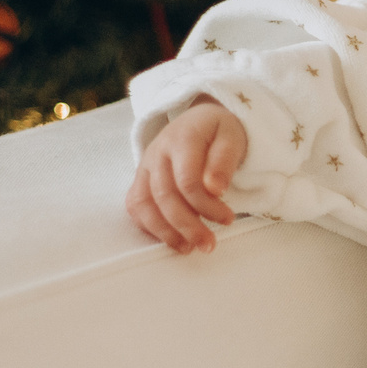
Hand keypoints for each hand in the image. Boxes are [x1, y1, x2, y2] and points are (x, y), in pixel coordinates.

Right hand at [125, 98, 245, 252]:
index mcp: (182, 139)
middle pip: (165, 197)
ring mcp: (145, 166)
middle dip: (187, 226)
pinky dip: (149, 226)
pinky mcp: (140, 178)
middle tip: (209, 244)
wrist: (198, 119)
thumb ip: (224, 161)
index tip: (228, 219)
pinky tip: (171, 238)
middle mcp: (157, 153)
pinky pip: (135, 206)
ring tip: (188, 248)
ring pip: (143, 204)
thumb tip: (216, 189)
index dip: (207, 206)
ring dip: (165, 232)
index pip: (187, 181)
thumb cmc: (218, 131)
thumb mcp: (231, 136)